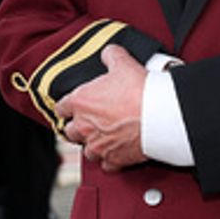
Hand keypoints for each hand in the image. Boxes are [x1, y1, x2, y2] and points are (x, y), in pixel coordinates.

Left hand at [55, 46, 146, 171]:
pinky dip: (110, 160)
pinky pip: (105, 165)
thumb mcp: (123, 63)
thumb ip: (111, 56)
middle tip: (89, 122)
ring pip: (86, 151)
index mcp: (80, 102)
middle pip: (70, 132)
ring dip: (93, 145)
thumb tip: (109, 53)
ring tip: (103, 138)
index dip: (66, 107)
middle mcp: (84, 126)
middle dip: (78, 128)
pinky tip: (116, 152)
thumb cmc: (139, 90)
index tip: (71, 107)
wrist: (159, 116)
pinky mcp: (113, 160)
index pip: (61, 108)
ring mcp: (98, 145)